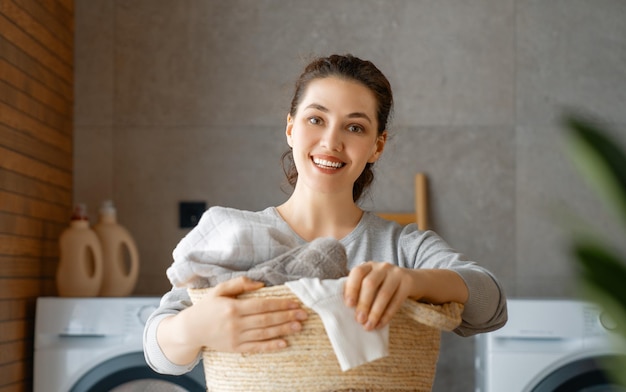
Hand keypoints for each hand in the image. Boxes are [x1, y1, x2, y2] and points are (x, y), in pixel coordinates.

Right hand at [182, 276, 307, 352]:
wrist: (191, 329)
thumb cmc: (207, 307)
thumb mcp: (219, 290)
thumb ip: (239, 284)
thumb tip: (261, 284)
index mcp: (233, 307)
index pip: (262, 305)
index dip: (280, 304)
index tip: (294, 302)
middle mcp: (236, 324)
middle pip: (266, 320)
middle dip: (287, 316)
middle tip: (303, 314)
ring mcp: (236, 338)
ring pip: (264, 334)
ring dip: (283, 330)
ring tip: (299, 326)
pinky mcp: (235, 348)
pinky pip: (257, 348)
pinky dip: (271, 346)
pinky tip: (284, 343)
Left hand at [343, 262, 415, 330]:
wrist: (411, 279)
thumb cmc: (384, 284)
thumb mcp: (372, 282)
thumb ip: (359, 290)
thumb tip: (344, 309)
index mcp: (369, 266)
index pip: (357, 272)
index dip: (351, 288)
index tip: (348, 305)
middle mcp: (382, 267)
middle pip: (370, 284)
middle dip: (363, 303)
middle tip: (359, 320)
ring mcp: (396, 273)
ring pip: (384, 294)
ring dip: (375, 312)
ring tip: (369, 326)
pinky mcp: (408, 283)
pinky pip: (396, 301)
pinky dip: (387, 315)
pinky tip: (380, 324)